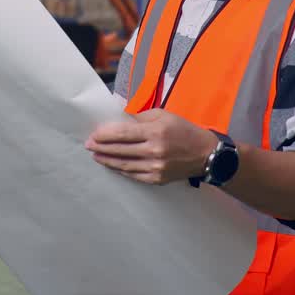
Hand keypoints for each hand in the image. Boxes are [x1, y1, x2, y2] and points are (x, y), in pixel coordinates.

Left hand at [85, 109, 218, 184]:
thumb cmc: (183, 130)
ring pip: (124, 165)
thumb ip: (141, 117)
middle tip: (88, 145)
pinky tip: (113, 165)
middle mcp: (154, 151)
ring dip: (107, 160)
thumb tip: (121, 120)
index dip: (105, 134)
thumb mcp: (164, 115)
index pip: (123, 133)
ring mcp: (155, 167)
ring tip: (95, 156)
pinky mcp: (157, 179)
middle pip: (120, 150)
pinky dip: (121, 170)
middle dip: (101, 147)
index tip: (94, 134)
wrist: (205, 154)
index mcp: (156, 131)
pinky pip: (133, 175)